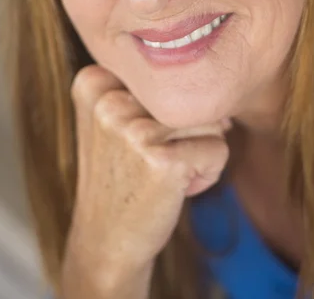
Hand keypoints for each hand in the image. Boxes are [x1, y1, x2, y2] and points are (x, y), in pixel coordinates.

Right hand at [62, 64, 230, 295]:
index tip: (139, 137)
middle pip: (188, 94)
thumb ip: (157, 90)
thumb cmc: (124, 174)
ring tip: (166, 173)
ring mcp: (132, 129)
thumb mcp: (120, 118)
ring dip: (199, 150)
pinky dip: (209, 172)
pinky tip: (177, 189)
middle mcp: (109, 100)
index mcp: (94, 81)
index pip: (166, 73)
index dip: (164, 107)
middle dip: (186, 131)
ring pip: (208, 119)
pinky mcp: (160, 160)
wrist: (107, 239)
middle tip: (153, 161)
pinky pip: (218, 148)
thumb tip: (220, 97)